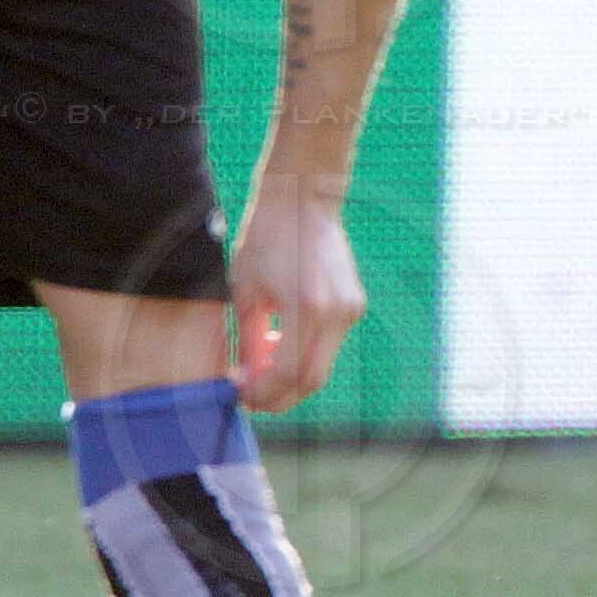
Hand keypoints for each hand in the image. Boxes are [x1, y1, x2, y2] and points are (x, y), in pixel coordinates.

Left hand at [230, 172, 366, 415]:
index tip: (241, 396)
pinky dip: (304, 355)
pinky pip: (329, 346)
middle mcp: (337, 312)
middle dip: (280, 396)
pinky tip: (280, 341)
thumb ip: (248, 339)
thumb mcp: (247, 291)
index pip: (288, 373)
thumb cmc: (266, 239)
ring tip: (262, 362)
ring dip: (291, 375)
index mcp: (307, 307)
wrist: (303, 199)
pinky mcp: (355, 304)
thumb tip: (245, 378)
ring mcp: (351, 308)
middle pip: (312, 380)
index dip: (263, 393)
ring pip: (322, 365)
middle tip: (253, 397)